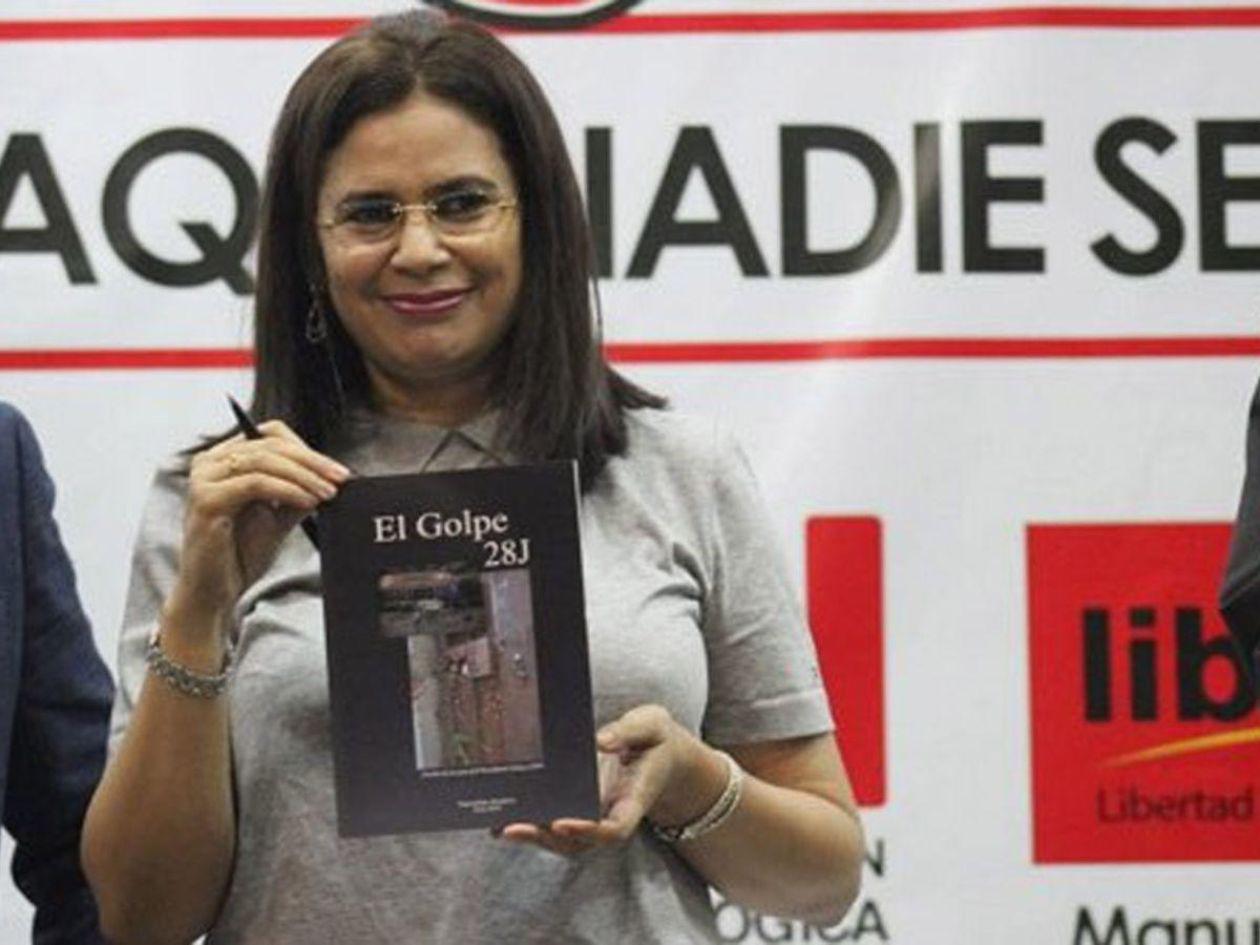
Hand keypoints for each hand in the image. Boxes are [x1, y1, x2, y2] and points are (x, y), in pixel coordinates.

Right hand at [172, 420, 349, 628]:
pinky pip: (256, 483)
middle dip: (312, 462)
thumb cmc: (240, 554)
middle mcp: (210, 462)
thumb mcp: (278, 515)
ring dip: (303, 476)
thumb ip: (299, 491)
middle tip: (340, 478)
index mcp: (226, 459)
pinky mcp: (206, 499)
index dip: (307, 449)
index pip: (271, 436)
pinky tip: (307, 502)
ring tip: (327, 493)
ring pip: (265, 460)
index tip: (337, 471)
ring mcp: (204, 478)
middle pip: (270, 445)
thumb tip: (332, 477)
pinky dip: (287, 490)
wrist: (216, 592)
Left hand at [498, 705, 723, 855]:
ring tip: (502, 825)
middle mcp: (614, 815)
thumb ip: (628, 731)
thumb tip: (600, 740)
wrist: (664, 753)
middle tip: (514, 826)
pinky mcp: (583, 808)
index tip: (562, 823)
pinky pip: (558, 825)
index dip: (588, 830)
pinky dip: (534, 825)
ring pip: (566, 840)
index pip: (615, 828)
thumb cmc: (657, 740)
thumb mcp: (652, 725)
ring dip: (535, 836)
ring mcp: (598, 816)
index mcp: (635, 799)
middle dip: (547, 838)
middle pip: (582, 842)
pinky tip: (504, 818)